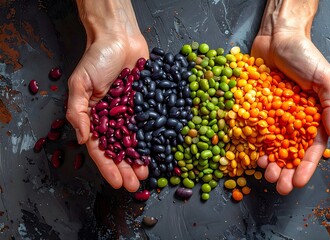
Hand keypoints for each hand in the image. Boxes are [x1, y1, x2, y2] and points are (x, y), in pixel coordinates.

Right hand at [66, 0, 148, 191]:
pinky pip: (153, 125)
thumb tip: (82, 140)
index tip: (116, 183)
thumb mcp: (79, 84)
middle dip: (127, 169)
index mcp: (96, 119)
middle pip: (121, 150)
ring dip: (142, 159)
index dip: (108, 167)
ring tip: (148, 174)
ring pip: (138, 142)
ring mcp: (133, 114)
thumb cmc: (96, 59)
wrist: (120, 38)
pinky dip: (157, 140)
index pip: (101, 149)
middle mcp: (115, 120)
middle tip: (136, 184)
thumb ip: (78, 112)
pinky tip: (162, 152)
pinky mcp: (149, 105)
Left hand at [251, 0, 329, 194]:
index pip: (313, 148)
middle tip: (278, 187)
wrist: (277, 38)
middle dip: (285, 172)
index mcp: (314, 117)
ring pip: (272, 148)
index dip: (306, 167)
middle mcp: (294, 121)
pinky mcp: (257, 111)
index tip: (298, 182)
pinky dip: (254, 146)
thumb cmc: (304, 55)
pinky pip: (255, 132)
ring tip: (265, 175)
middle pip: (291, 153)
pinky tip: (251, 158)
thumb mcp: (324, 77)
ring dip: (269, 164)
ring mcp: (274, 118)